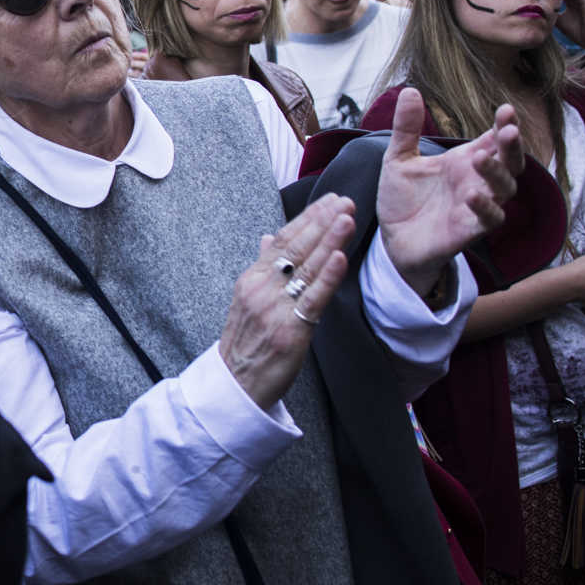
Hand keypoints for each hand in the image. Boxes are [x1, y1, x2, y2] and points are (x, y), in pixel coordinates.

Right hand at [219, 193, 356, 408]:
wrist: (236, 383)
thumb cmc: (247, 342)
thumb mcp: (248, 299)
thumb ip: (263, 266)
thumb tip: (269, 238)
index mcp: (253, 278)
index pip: (283, 240)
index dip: (308, 219)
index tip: (330, 201)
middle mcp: (263, 288)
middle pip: (296, 248)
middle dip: (323, 222)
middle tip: (346, 201)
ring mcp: (276, 308)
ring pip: (306, 268)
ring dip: (329, 240)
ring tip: (347, 218)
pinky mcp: (291, 329)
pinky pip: (313, 299)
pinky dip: (328, 277)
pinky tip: (340, 258)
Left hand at [376, 90, 522, 296]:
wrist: (391, 240)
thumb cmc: (403, 199)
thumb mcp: (398, 158)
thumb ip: (406, 127)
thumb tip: (410, 90)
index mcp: (465, 160)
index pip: (494, 139)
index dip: (505, 124)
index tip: (506, 109)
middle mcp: (478, 181)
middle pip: (510, 161)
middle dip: (512, 145)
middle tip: (508, 129)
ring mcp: (477, 207)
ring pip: (505, 189)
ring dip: (497, 172)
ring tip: (480, 157)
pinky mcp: (469, 231)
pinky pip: (490, 219)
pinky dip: (485, 207)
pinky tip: (472, 194)